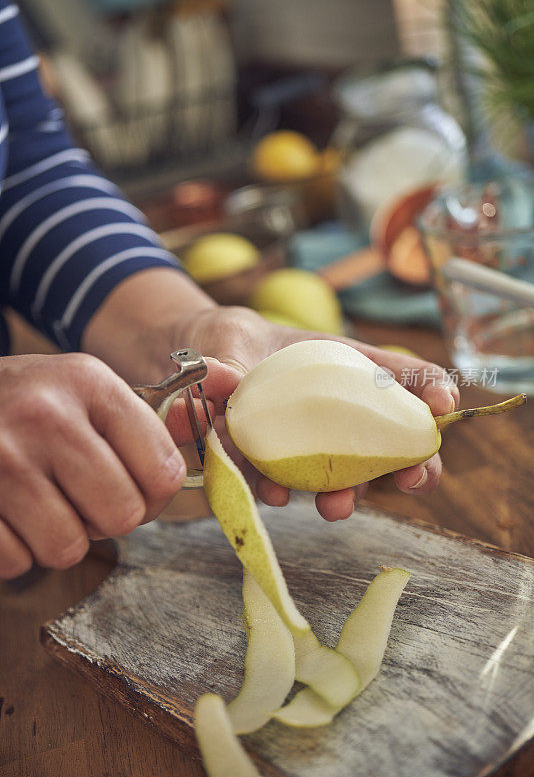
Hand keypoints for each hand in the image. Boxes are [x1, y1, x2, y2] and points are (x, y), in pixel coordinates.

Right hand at [0, 353, 195, 578]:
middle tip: (83, 498)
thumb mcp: (84, 388)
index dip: (155, 494)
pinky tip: (9, 513)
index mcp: (89, 384)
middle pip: (122, 516)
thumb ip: (147, 416)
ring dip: (61, 538)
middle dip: (108, 519)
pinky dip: (17, 549)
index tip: (137, 488)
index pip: (163, 471)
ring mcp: (2, 459)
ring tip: (43, 503)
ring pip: (68, 547)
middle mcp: (46, 416)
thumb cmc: (26, 400)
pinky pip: (17, 561)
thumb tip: (203, 424)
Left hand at [172, 306, 459, 521]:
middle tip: (416, 479)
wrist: (192, 372)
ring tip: (336, 506)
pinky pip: (287, 486)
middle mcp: (340, 413)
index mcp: (348, 368)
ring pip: (349, 477)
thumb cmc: (230, 342)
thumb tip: (220, 376)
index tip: (444, 406)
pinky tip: (272, 494)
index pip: (407, 377)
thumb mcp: (230, 336)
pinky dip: (282, 492)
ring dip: (349, 495)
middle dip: (414, 465)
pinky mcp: (276, 469)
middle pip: (394, 441)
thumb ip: (228, 357)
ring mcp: (313, 447)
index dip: (434, 391)